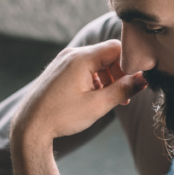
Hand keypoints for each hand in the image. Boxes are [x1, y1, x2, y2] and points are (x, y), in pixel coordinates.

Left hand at [11, 40, 146, 141]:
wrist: (29, 126)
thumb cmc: (62, 116)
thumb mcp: (98, 105)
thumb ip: (124, 90)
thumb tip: (144, 79)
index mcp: (81, 58)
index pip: (116, 48)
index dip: (130, 63)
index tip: (136, 82)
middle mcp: (71, 54)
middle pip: (106, 55)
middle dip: (119, 74)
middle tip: (125, 96)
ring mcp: (63, 61)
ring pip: (95, 62)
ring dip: (108, 78)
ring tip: (111, 101)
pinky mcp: (59, 70)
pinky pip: (83, 68)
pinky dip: (94, 80)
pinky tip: (95, 98)